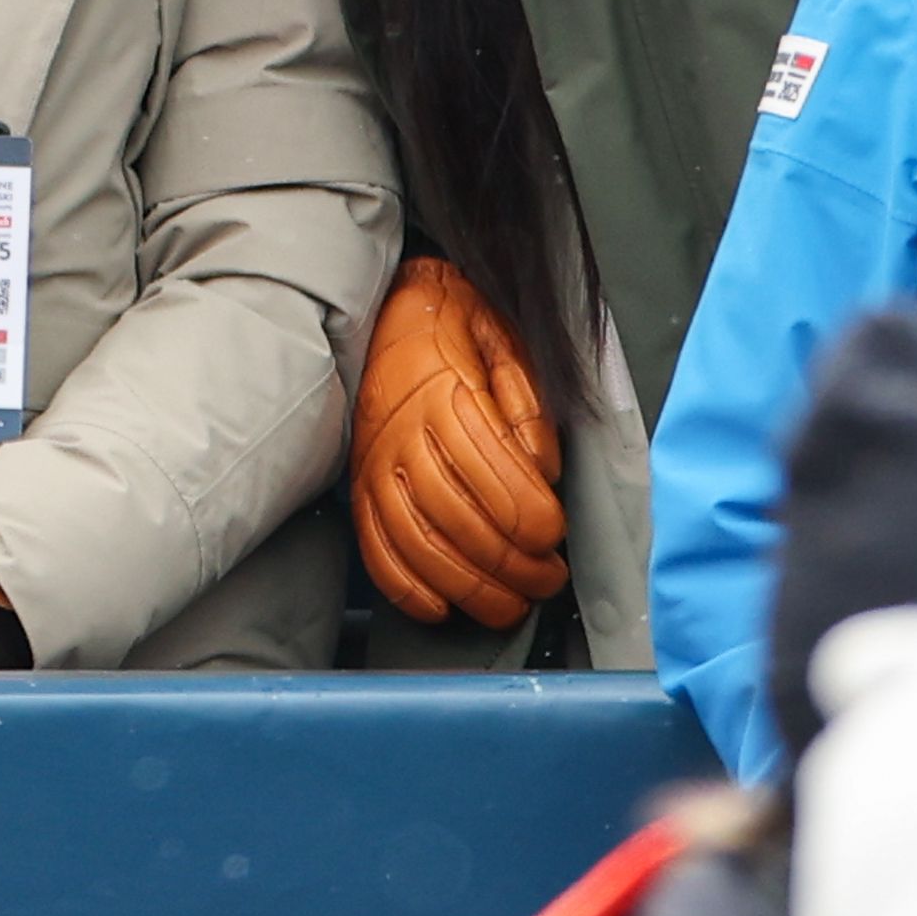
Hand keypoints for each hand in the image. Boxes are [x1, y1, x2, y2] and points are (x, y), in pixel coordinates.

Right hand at [353, 259, 566, 627]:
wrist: (389, 308)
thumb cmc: (456, 326)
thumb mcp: (506, 341)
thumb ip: (528, 404)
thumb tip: (545, 469)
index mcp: (449, 399)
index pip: (499, 482)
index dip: (535, 523)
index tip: (557, 536)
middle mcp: (407, 438)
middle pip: (463, 524)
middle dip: (513, 566)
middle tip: (546, 580)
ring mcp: (378, 466)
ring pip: (421, 546)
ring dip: (470, 588)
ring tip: (509, 606)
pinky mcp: (360, 487)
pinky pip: (376, 549)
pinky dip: (406, 588)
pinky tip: (441, 607)